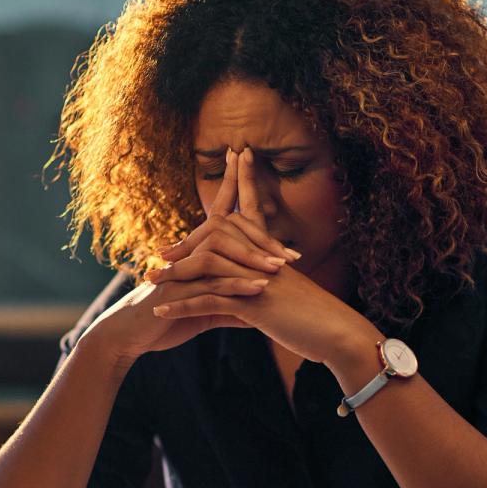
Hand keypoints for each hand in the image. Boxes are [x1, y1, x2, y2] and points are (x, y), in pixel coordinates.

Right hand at [78, 150, 292, 363]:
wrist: (131, 334)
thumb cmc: (168, 317)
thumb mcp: (207, 308)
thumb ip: (232, 299)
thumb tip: (262, 299)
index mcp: (198, 252)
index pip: (218, 210)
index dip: (230, 181)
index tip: (241, 152)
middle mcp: (189, 252)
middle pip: (226, 228)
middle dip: (260, 235)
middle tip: (293, 254)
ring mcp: (181, 268)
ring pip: (220, 252)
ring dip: (252, 261)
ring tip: (281, 272)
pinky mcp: (176, 289)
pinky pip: (211, 282)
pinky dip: (236, 285)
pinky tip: (258, 290)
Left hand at [150, 148, 377, 364]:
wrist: (338, 333)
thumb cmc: (320, 317)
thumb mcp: (293, 293)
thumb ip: (274, 282)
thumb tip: (263, 279)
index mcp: (274, 252)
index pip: (255, 208)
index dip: (246, 181)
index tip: (238, 154)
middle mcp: (263, 258)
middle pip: (218, 234)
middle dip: (186, 242)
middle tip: (159, 252)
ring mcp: (256, 278)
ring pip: (205, 267)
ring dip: (174, 276)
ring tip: (148, 283)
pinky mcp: (251, 303)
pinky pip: (208, 301)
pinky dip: (182, 307)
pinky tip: (160, 313)